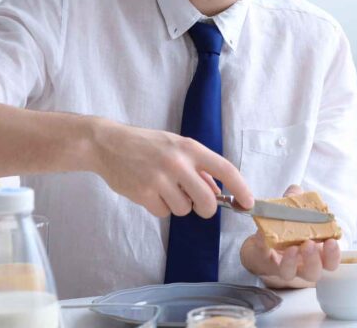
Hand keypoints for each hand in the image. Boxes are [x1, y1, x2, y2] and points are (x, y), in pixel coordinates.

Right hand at [89, 118, 252, 217]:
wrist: (107, 144)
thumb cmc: (147, 144)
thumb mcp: (176, 147)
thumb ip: (198, 168)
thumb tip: (219, 192)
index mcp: (190, 148)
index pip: (224, 169)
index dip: (241, 188)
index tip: (249, 203)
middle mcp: (177, 163)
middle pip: (207, 201)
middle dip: (206, 209)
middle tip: (198, 204)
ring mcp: (160, 179)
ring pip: (184, 210)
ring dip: (178, 205)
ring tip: (164, 188)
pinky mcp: (143, 194)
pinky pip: (163, 213)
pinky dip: (160, 207)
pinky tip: (149, 191)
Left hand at [239, 185, 341, 287]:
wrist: (261, 243)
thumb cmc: (286, 231)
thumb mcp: (294, 215)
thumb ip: (297, 202)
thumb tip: (296, 190)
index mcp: (315, 254)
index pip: (330, 261)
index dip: (334, 255)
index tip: (332, 242)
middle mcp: (301, 265)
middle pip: (314, 273)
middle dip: (314, 259)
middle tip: (309, 244)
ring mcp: (283, 267)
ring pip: (290, 274)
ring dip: (292, 262)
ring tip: (292, 248)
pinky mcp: (264, 263)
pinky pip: (265, 259)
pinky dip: (264, 247)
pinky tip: (263, 237)